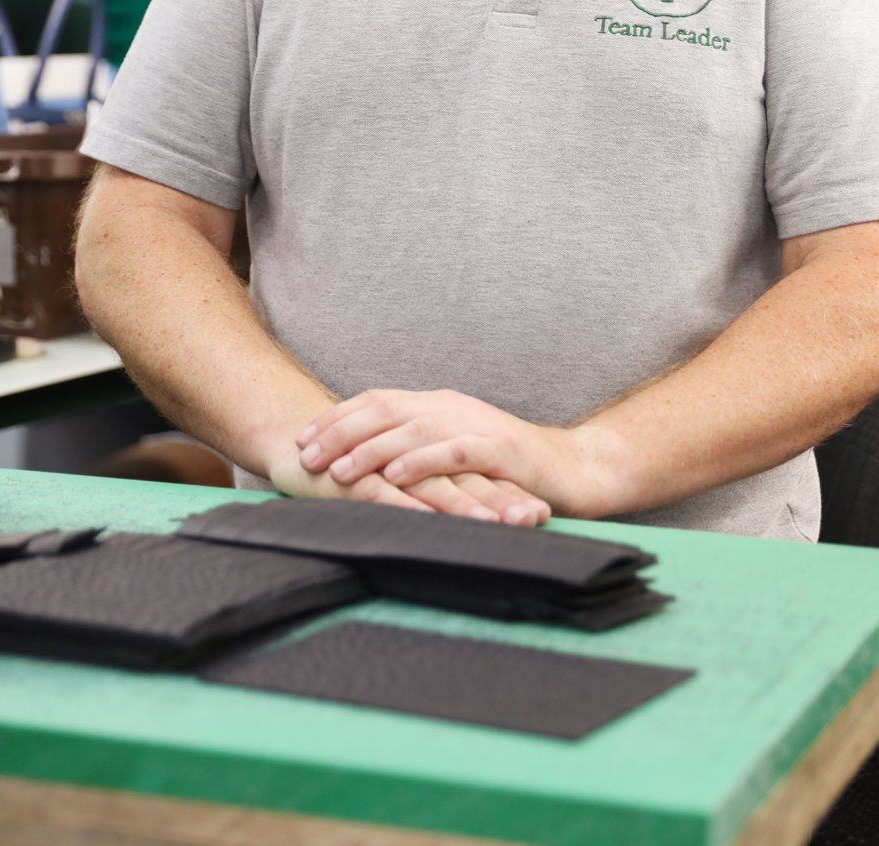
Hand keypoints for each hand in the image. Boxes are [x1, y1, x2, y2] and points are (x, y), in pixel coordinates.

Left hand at [295, 389, 613, 518]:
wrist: (575, 469)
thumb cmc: (511, 469)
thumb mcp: (457, 452)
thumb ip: (420, 449)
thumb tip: (369, 462)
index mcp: (439, 405)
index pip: (378, 401)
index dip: (338, 418)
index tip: (303, 438)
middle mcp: (452, 408)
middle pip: (386, 409)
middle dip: (341, 431)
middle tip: (306, 454)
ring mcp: (477, 425)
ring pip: (414, 428)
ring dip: (372, 448)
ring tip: (340, 469)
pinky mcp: (501, 449)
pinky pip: (454, 453)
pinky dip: (422, 462)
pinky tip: (396, 476)